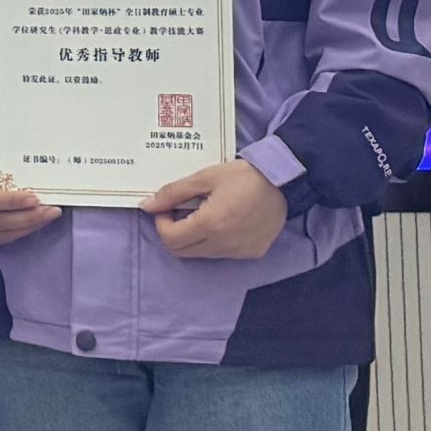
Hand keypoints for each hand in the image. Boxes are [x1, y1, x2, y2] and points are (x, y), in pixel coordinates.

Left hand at [145, 156, 289, 261]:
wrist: (283, 182)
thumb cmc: (243, 176)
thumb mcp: (204, 177)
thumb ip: (173, 193)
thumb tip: (146, 206)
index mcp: (210, 224)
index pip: (170, 238)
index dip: (161, 223)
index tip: (167, 207)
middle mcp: (223, 244)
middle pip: (181, 251)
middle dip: (173, 232)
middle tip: (181, 211)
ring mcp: (239, 252)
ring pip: (201, 254)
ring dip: (193, 237)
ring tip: (205, 213)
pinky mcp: (252, 253)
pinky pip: (222, 254)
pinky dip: (214, 241)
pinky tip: (224, 221)